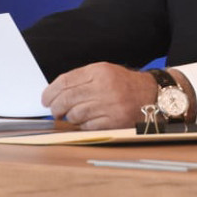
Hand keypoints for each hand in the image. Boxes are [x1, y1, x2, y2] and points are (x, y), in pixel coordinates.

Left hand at [41, 62, 156, 129]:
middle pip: (67, 99)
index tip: (45, 99)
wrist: (151, 94)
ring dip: (69, 117)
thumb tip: (55, 93)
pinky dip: (82, 125)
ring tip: (71, 115)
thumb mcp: (103, 72)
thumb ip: (81, 80)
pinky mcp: (114, 121)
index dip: (50, 92)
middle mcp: (104, 87)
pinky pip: (88, 126)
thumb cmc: (122, 84)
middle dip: (55, 107)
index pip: (65, 81)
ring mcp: (110, 105)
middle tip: (53, 111)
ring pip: (76, 114)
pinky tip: (85, 121)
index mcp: (99, 71)